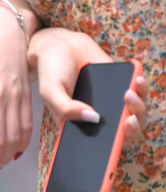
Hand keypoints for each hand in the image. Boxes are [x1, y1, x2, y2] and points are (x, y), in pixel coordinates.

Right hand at [30, 28, 148, 137]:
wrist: (61, 44)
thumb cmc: (52, 71)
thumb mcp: (49, 91)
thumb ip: (65, 109)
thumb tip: (93, 118)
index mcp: (81, 126)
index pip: (101, 146)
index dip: (113, 148)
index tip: (117, 140)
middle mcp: (100, 118)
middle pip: (124, 132)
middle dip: (132, 127)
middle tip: (129, 119)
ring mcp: (113, 102)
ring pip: (135, 113)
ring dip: (139, 106)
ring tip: (129, 92)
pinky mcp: (122, 84)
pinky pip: (139, 92)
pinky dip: (142, 88)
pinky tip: (137, 80)